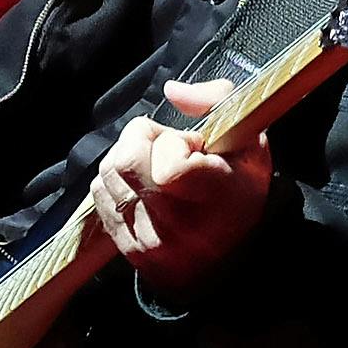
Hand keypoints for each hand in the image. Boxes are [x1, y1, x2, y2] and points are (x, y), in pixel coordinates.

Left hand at [92, 79, 273, 296]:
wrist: (238, 256)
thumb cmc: (241, 190)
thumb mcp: (248, 139)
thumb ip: (216, 100)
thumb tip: (172, 91)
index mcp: (218, 198)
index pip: (168, 165)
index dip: (173, 143)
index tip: (193, 147)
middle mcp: (180, 228)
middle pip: (125, 162)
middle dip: (141, 140)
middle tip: (167, 149)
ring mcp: (150, 244)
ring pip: (107, 174)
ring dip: (127, 160)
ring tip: (157, 169)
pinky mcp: (129, 251)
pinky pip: (99, 197)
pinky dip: (116, 183)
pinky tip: (145, 188)